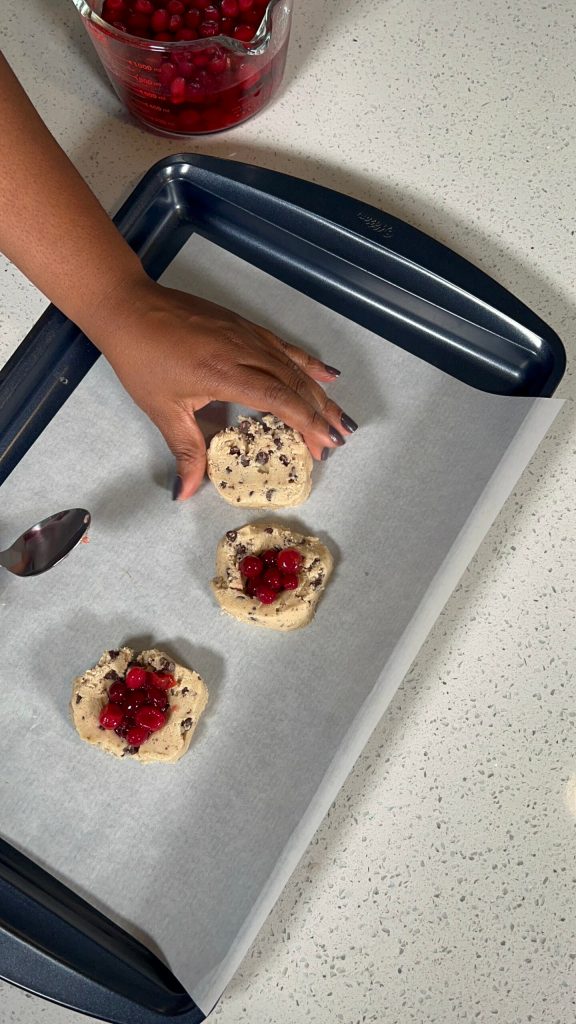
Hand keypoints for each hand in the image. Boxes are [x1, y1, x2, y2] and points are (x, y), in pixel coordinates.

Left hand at [87, 278, 356, 499]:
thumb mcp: (162, 410)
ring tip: (340, 417)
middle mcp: (242, 350)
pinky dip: (307, 362)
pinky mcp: (243, 325)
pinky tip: (326, 374)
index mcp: (224, 373)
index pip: (278, 398)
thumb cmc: (142, 358)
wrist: (129, 308)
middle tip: (336, 442)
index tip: (324, 444)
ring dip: (319, 392)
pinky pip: (284, 346)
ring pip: (294, 365)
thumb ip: (185, 450)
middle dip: (319, 414)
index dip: (306, 421)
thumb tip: (185, 493)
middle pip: (294, 383)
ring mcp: (246, 334)